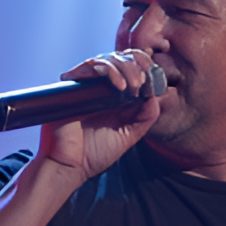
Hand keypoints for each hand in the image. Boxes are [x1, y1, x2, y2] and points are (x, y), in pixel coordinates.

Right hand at [38, 49, 160, 181]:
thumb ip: (145, 117)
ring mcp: (86, 85)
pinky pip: (89, 66)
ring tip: (134, 85)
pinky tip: (119, 85)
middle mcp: (100, 87)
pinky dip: (107, 70)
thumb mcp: (130, 135)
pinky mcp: (71, 85)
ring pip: (107, 59)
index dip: (144, 67)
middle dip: (137, 66)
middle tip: (143, 81)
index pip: (131, 68)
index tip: (154, 78)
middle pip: (121, 59)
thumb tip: (155, 94)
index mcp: (115, 97)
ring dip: (125, 67)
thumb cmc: (95, 154)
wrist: (70, 166)